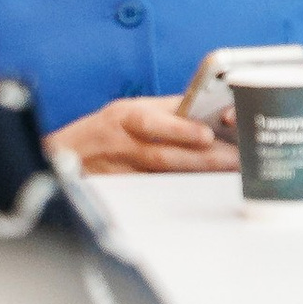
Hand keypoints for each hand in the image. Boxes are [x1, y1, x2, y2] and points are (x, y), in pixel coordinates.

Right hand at [49, 94, 234, 174]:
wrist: (66, 158)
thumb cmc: (106, 130)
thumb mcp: (131, 109)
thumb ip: (169, 110)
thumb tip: (211, 111)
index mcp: (126, 117)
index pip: (153, 121)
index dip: (179, 129)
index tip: (206, 135)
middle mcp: (123, 144)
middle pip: (163, 155)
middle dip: (203, 158)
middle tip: (235, 159)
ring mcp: (122, 173)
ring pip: (162, 176)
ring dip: (197, 175)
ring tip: (228, 173)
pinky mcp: (124, 194)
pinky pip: (156, 192)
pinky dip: (182, 191)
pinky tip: (205, 190)